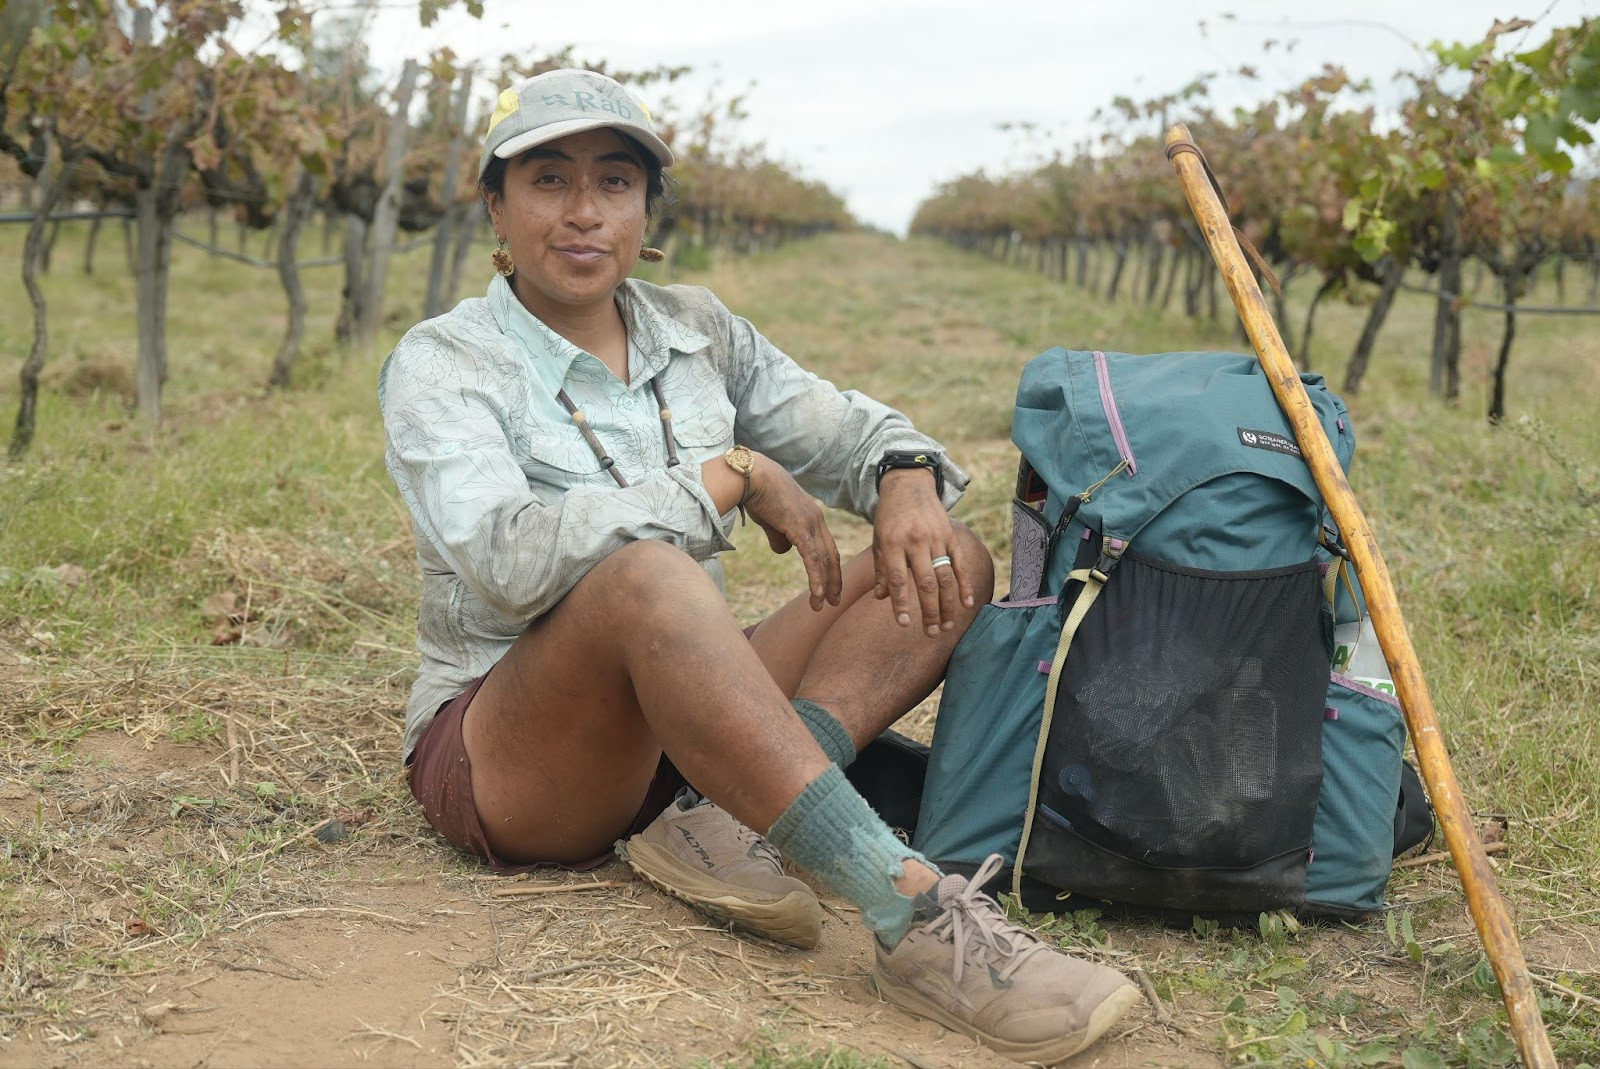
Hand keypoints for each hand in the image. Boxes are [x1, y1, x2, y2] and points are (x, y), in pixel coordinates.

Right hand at [741, 453, 841, 610]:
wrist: (751, 476)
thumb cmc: (757, 493)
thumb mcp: (771, 519)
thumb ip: (779, 535)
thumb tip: (783, 551)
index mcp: (812, 516)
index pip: (825, 546)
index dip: (828, 567)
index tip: (829, 586)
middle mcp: (816, 519)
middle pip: (831, 555)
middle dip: (834, 580)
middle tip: (834, 601)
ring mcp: (811, 523)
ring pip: (824, 559)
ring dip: (824, 585)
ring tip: (822, 605)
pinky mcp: (800, 527)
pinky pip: (812, 558)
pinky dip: (816, 578)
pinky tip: (818, 594)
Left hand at [872, 468, 972, 635]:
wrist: (908, 485)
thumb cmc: (889, 518)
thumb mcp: (878, 540)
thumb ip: (881, 569)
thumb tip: (881, 598)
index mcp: (892, 544)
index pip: (897, 579)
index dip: (900, 603)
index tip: (904, 625)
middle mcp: (915, 542)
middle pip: (925, 583)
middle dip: (929, 611)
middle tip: (931, 633)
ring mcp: (935, 538)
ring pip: (944, 577)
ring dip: (947, 604)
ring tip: (947, 625)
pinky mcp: (950, 535)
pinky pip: (959, 563)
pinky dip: (965, 584)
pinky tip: (968, 603)